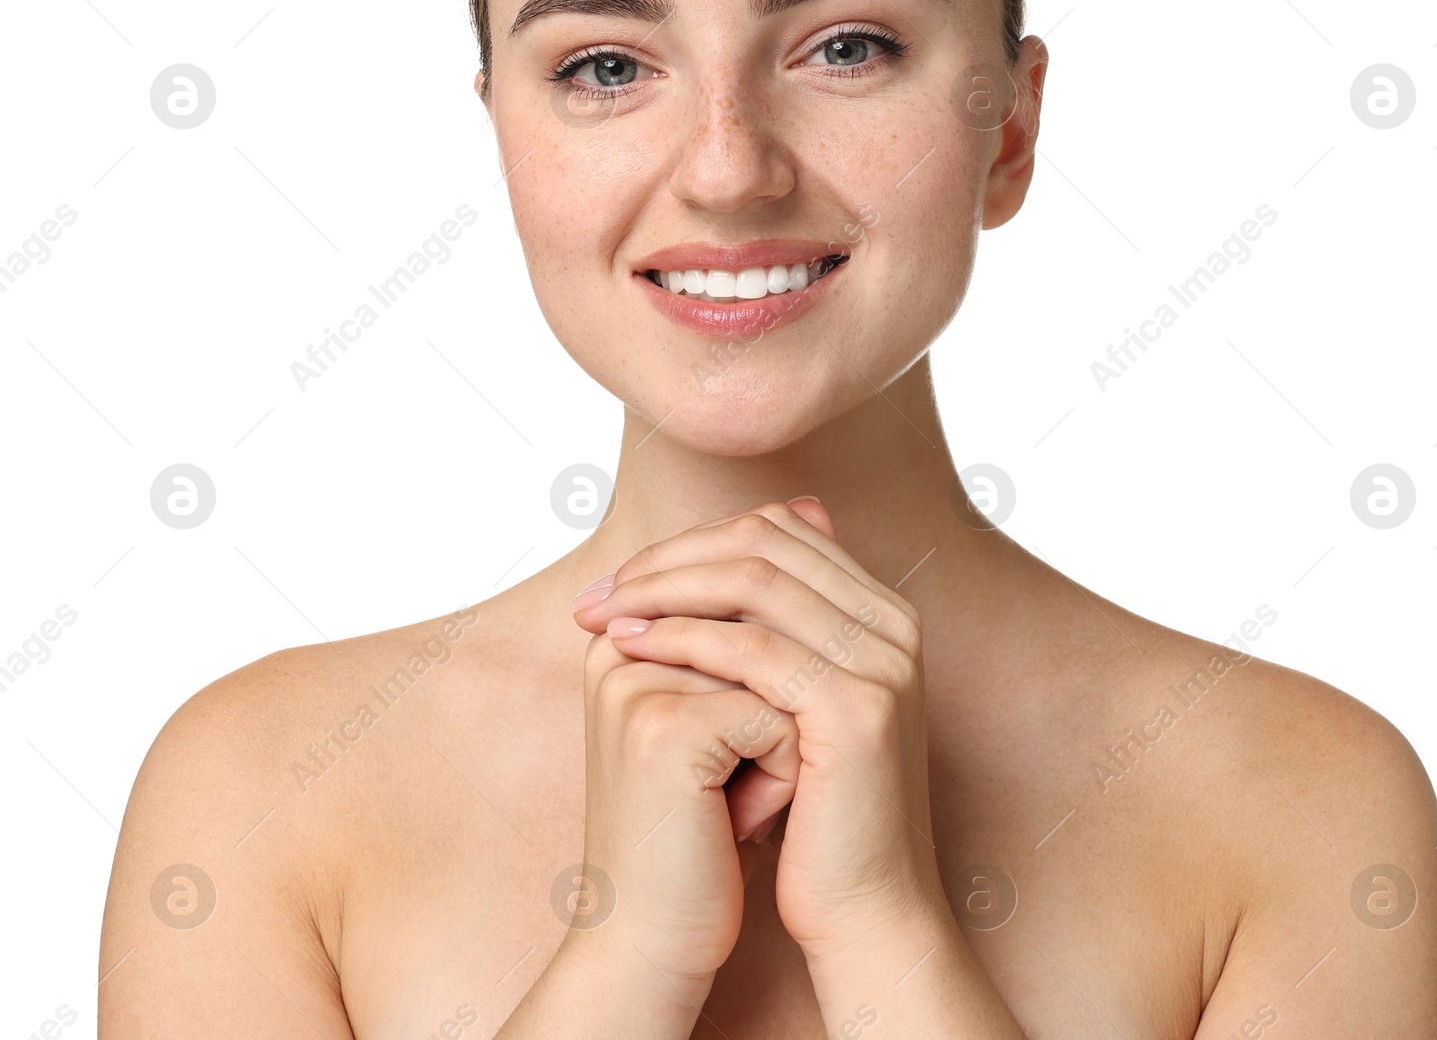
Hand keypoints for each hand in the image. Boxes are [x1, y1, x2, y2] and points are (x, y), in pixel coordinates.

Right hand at [568, 580, 801, 982]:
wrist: (660, 931)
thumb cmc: (701, 819)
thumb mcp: (737, 699)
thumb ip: (763, 607)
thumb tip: (815, 504)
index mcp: (628, 631)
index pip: (739, 585)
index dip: (782, 656)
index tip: (767, 724)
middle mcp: (621, 645)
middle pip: (763, 626)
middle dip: (789, 691)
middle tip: (770, 757)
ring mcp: (636, 683)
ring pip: (777, 668)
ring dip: (789, 733)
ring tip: (755, 787)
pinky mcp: (663, 732)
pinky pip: (774, 718)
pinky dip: (782, 773)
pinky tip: (741, 820)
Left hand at [572, 500, 943, 955]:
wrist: (865, 912)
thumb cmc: (817, 814)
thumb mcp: (789, 706)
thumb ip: (765, 632)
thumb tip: (707, 562)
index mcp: (880, 611)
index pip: (778, 528)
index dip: (692, 541)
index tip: (622, 574)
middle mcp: (892, 623)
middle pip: (765, 541)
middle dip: (671, 556)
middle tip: (601, 588)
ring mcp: (881, 661)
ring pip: (755, 582)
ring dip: (666, 588)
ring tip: (605, 614)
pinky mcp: (856, 709)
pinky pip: (755, 649)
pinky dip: (685, 639)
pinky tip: (634, 648)